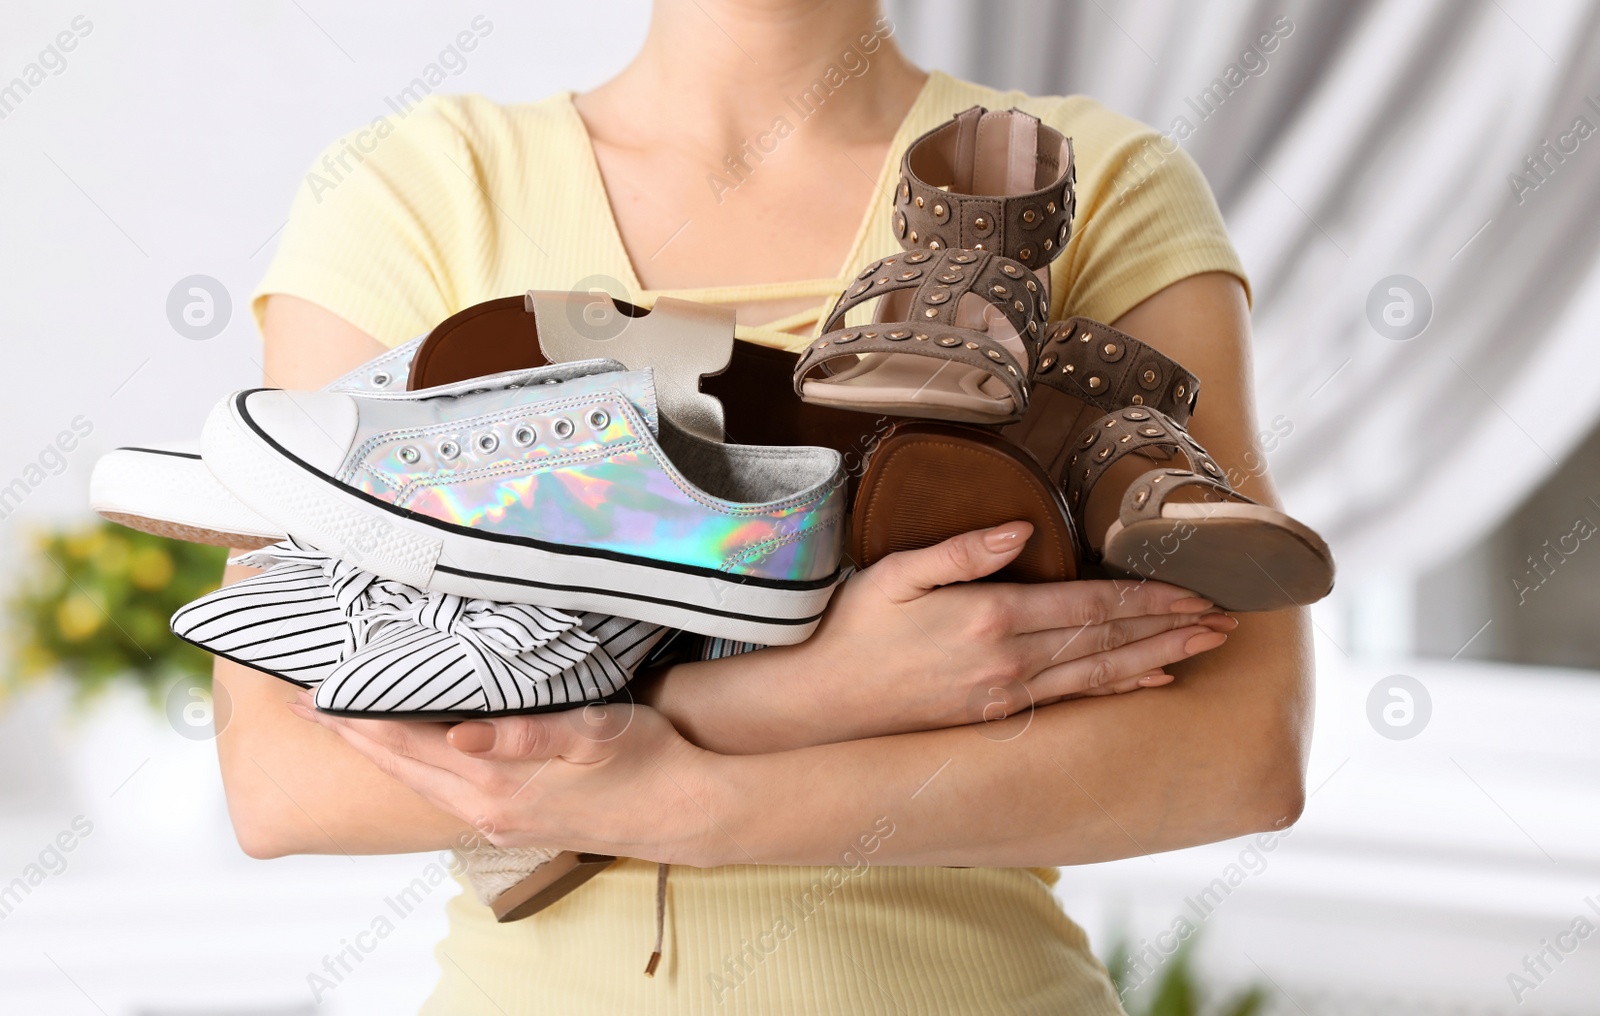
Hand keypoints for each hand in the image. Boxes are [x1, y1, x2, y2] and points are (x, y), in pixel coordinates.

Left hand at [287, 693, 727, 864]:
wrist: (681, 812)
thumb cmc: (644, 760)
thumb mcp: (593, 732)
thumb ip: (525, 731)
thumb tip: (459, 733)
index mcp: (497, 782)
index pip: (406, 743)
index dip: (357, 716)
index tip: (314, 692)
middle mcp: (486, 808)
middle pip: (398, 767)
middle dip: (348, 734)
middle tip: (301, 703)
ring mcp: (497, 820)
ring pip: (417, 783)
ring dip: (375, 751)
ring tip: (342, 722)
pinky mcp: (512, 821)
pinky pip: (443, 792)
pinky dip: (411, 766)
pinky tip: (411, 751)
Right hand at [771, 521, 1234, 742]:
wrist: (824, 703)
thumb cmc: (855, 628)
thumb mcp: (897, 573)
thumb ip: (962, 549)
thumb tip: (1020, 527)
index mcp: (990, 617)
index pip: (1090, 607)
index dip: (1148, 600)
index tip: (1194, 591)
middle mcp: (1009, 662)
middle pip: (1108, 642)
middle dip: (1172, 628)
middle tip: (1226, 622)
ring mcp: (1008, 695)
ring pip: (1101, 674)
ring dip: (1158, 658)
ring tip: (1205, 647)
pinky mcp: (999, 716)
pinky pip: (1075, 700)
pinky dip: (1119, 689)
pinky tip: (1150, 682)